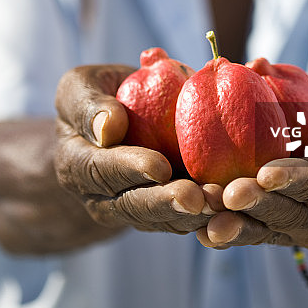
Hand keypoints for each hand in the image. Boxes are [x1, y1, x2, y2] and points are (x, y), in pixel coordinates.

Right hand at [55, 65, 222, 235]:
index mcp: (75, 164)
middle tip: (198, 199)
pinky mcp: (158, 214)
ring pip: (160, 220)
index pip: (101, 169)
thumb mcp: (80, 87)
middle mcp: (99, 197)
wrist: (108, 127)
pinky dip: (206, 215)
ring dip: (191, 216)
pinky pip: (180, 219)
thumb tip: (108, 126)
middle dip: (166, 203)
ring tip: (221, 203)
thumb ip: (89, 104)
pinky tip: (232, 206)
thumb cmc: (97, 96)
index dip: (130, 169)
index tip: (160, 166)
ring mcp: (129, 210)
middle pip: (132, 205)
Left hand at [196, 100, 307, 249]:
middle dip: (257, 204)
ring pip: (262, 228)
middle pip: (288, 213)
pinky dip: (223, 226)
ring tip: (205, 214)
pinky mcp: (272, 225)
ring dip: (232, 222)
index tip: (268, 173)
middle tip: (229, 195)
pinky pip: (248, 227)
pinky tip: (196, 226)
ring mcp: (296, 228)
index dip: (296, 180)